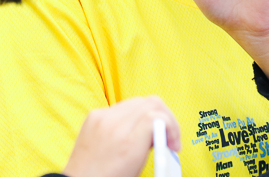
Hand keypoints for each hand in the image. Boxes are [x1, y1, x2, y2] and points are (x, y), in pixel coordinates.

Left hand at [62, 96, 180, 176]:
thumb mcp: (138, 167)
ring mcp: (102, 118)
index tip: (173, 143)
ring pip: (138, 101)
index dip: (171, 126)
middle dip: (165, 117)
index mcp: (128, 145)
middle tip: (169, 137)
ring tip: (150, 134)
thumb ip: (151, 144)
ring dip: (149, 114)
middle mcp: (114, 126)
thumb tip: (162, 130)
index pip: (156, 116)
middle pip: (150, 103)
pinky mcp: (94, 115)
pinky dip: (132, 115)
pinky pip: (121, 106)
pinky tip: (132, 130)